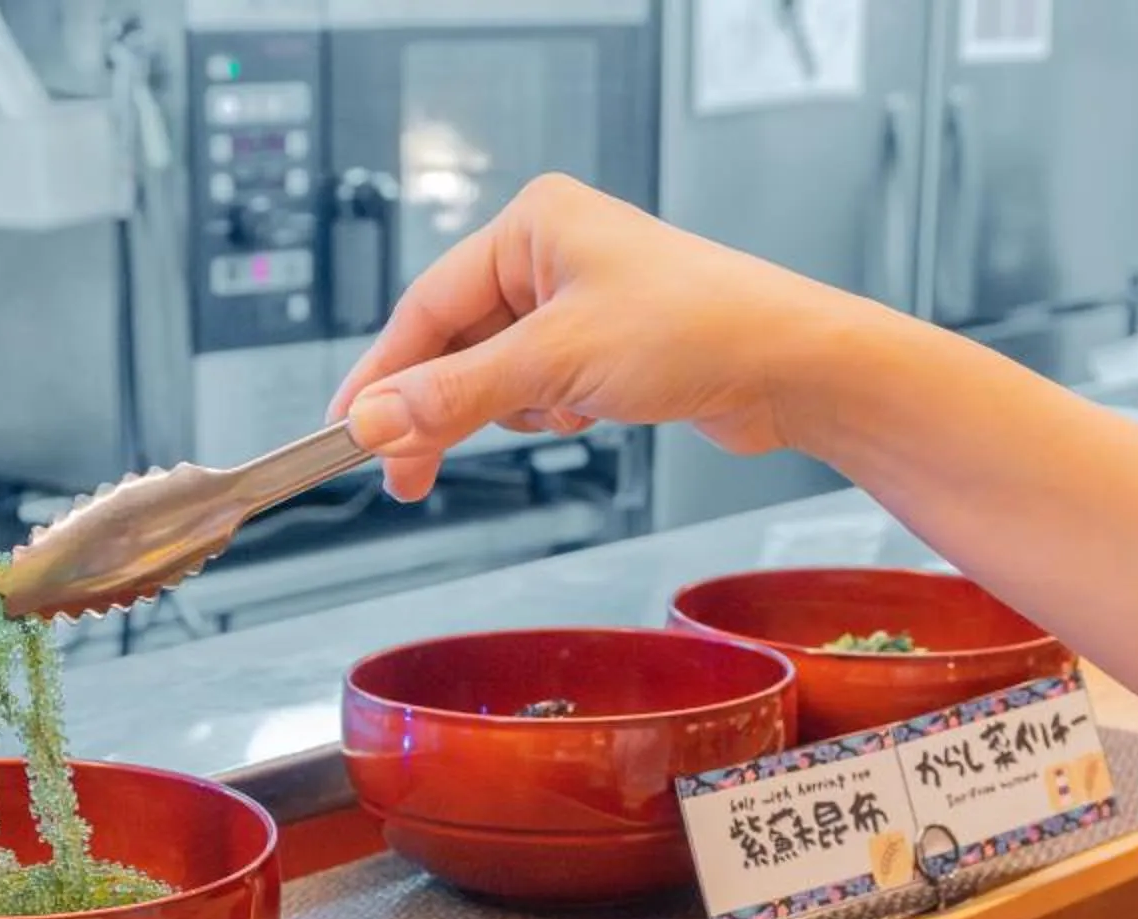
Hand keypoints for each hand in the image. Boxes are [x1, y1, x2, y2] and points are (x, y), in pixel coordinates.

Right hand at [327, 174, 854, 499]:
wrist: (790, 366)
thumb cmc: (697, 328)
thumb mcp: (556, 364)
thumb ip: (456, 395)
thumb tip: (375, 422)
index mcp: (530, 225)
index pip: (425, 307)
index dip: (383, 377)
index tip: (348, 434)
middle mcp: (549, 254)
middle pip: (453, 344)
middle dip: (436, 408)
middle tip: (402, 474)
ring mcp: (576, 301)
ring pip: (492, 374)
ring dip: (504, 410)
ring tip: (555, 417)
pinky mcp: (601, 346)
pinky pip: (535, 387)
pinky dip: (542, 412)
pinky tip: (582, 416)